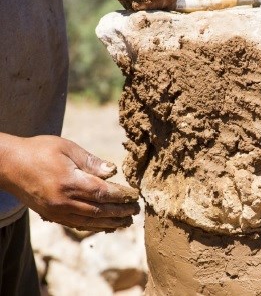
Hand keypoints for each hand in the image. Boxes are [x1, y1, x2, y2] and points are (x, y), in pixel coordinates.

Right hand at [0, 135, 139, 231]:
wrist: (8, 164)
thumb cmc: (39, 150)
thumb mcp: (66, 148)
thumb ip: (91, 161)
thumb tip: (113, 171)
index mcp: (69, 182)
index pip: (103, 193)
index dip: (121, 196)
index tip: (135, 195)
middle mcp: (64, 201)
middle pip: (99, 210)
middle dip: (120, 212)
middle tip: (136, 211)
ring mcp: (57, 211)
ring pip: (90, 221)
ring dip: (110, 223)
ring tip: (125, 222)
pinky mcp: (51, 215)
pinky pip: (77, 224)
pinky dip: (94, 226)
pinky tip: (104, 225)